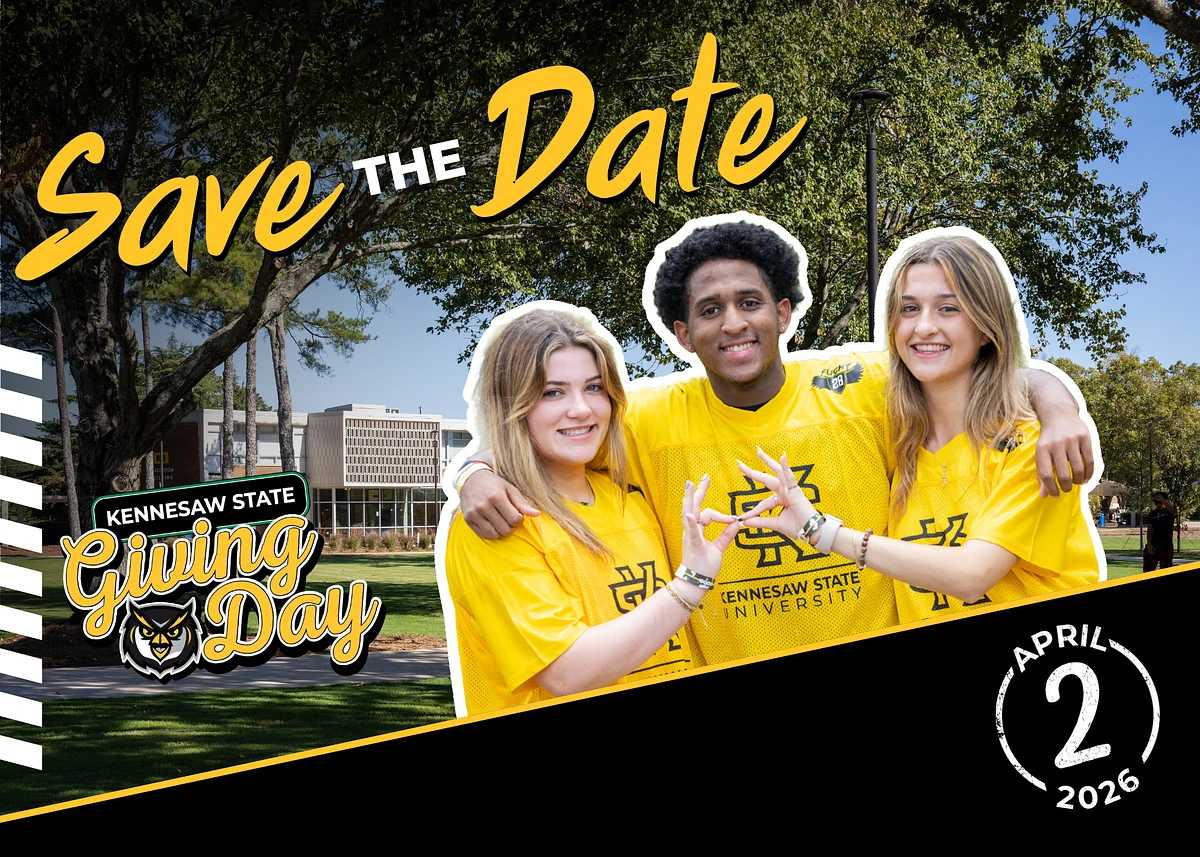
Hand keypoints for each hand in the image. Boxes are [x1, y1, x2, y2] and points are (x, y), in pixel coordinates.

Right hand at [459, 468, 539, 538]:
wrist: (470, 479)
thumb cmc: (493, 484)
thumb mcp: (510, 489)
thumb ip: (522, 503)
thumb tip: (536, 514)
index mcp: (496, 497)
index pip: (514, 519)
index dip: (519, 519)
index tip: (516, 513)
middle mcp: (484, 506)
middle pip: (505, 529)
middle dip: (511, 526)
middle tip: (509, 518)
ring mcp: (474, 514)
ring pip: (494, 535)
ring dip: (500, 530)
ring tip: (500, 521)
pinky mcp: (467, 520)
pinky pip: (483, 535)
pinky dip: (490, 532)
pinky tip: (491, 523)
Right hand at [680, 475, 739, 579]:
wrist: (694, 583)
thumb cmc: (703, 567)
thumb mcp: (718, 548)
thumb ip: (726, 535)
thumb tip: (736, 523)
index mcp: (697, 531)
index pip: (706, 514)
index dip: (720, 515)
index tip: (732, 519)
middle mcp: (691, 531)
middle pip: (693, 506)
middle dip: (698, 491)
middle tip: (704, 477)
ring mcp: (690, 537)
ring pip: (689, 514)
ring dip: (689, 499)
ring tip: (690, 485)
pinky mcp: (693, 545)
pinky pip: (692, 532)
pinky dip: (691, 523)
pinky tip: (691, 514)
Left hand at [702, 448, 816, 540]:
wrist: (811, 532)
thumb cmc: (798, 527)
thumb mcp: (775, 524)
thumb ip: (760, 521)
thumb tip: (745, 521)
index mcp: (781, 499)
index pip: (764, 503)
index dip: (754, 511)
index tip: (744, 518)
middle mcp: (785, 492)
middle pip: (765, 479)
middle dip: (752, 471)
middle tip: (739, 464)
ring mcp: (790, 489)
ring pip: (777, 472)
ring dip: (767, 461)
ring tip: (758, 451)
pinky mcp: (796, 490)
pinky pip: (790, 477)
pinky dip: (786, 467)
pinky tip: (782, 456)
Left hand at [1035, 411, 1093, 496]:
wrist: (1059, 414)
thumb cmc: (1049, 439)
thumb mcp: (1041, 453)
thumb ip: (1042, 473)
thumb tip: (1044, 495)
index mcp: (1042, 449)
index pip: (1046, 474)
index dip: (1051, 488)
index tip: (1055, 495)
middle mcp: (1056, 445)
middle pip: (1063, 474)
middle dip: (1066, 487)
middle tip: (1067, 489)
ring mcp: (1071, 440)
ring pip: (1078, 468)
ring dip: (1078, 481)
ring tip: (1076, 483)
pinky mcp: (1085, 438)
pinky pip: (1089, 460)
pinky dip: (1089, 473)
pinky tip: (1086, 478)